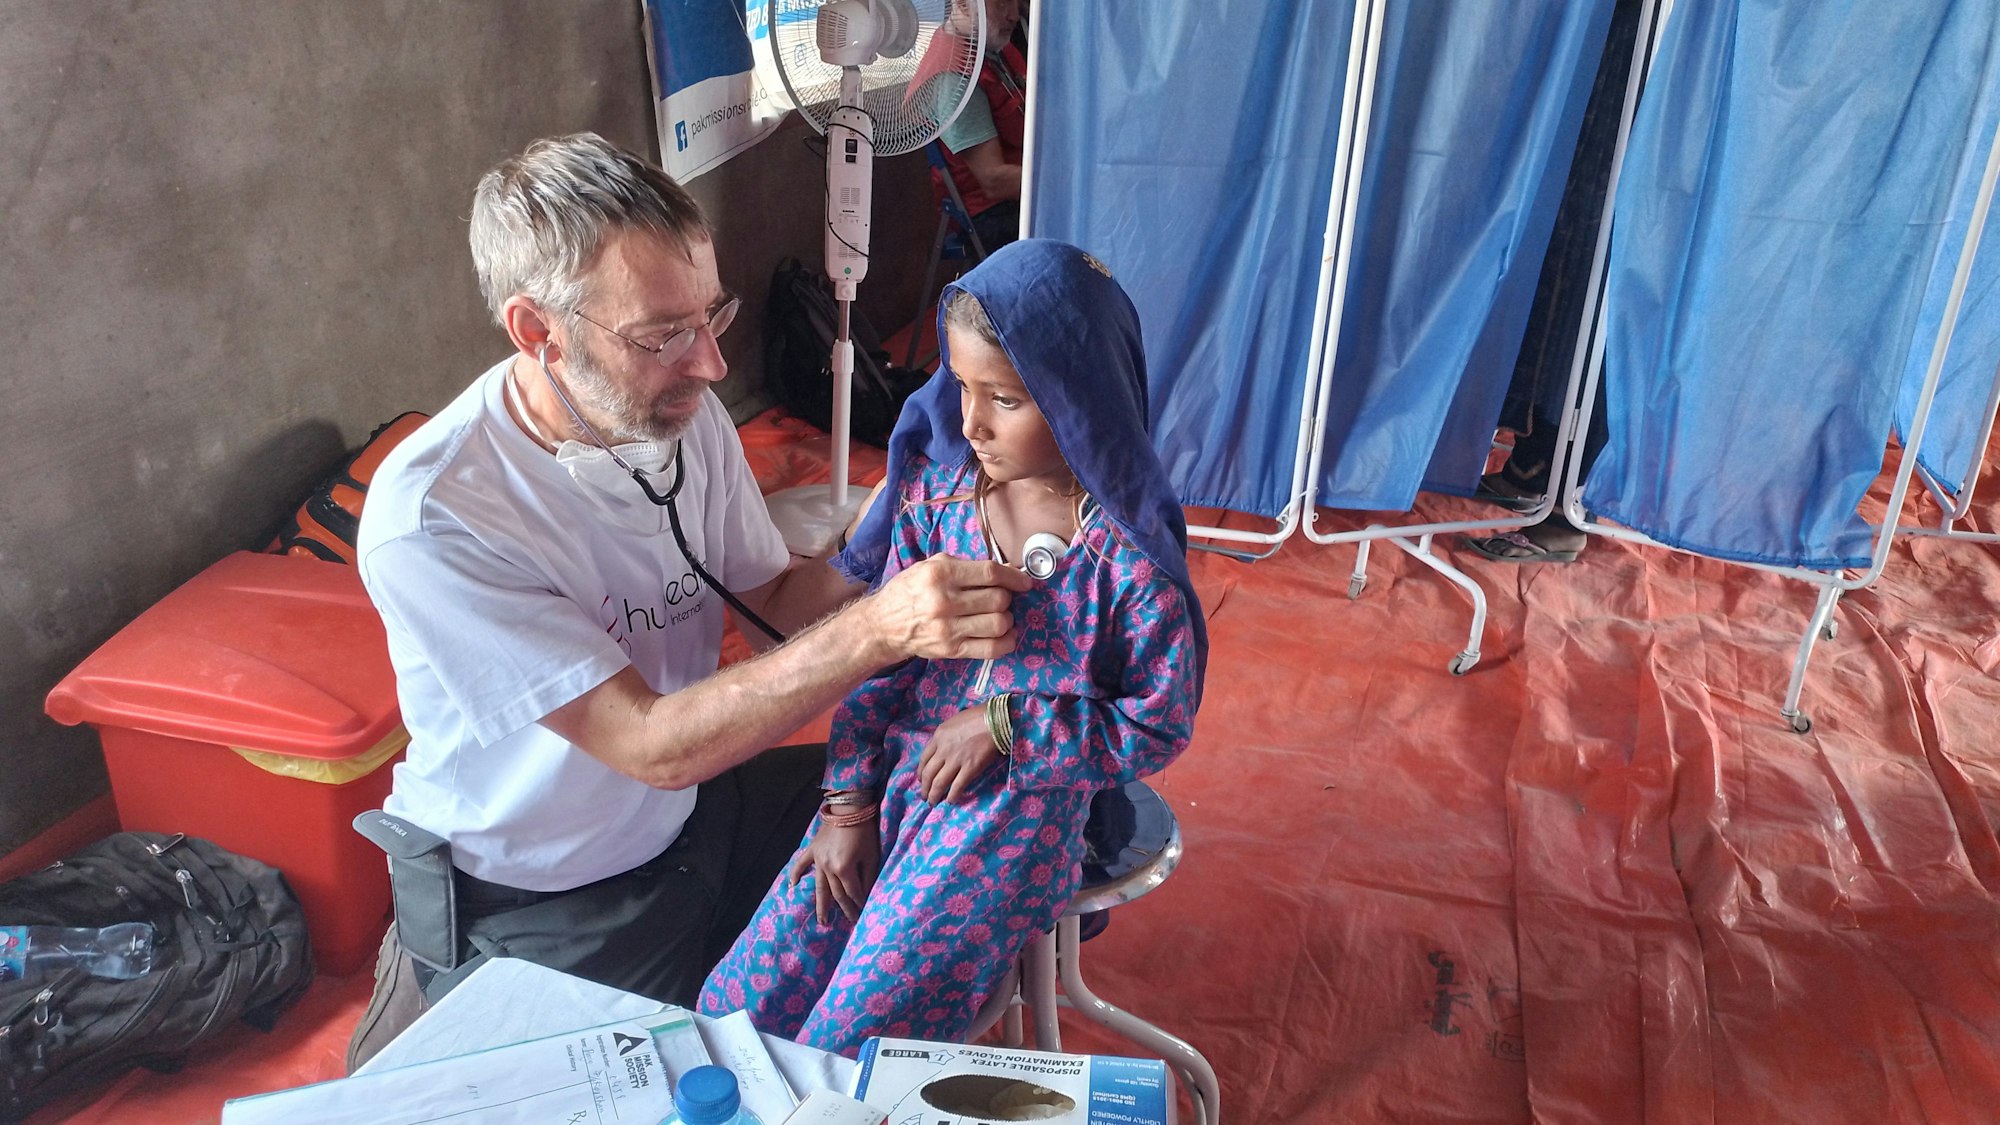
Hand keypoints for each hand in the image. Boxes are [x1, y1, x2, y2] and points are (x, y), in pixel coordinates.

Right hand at [789, 819, 880, 923]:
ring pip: (819, 886)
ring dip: (821, 904)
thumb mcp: (872, 855)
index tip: (863, 914)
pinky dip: (795, 875)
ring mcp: (817, 859)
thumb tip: (865, 894)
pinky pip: (801, 864)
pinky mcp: (812, 850)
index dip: (859, 904)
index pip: (853, 892)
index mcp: (844, 868)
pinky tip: (792, 887)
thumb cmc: (865, 830)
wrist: (849, 807)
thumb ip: (868, 877)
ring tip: (821, 920)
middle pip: (837, 894)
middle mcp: (828, 867)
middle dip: (844, 908)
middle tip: (849, 921)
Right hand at [867, 556, 1033, 661]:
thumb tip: (1008, 569)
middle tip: (1002, 597)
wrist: (883, 625)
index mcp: (940, 574)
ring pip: (999, 623)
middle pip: (998, 599)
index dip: (1014, 576)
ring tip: (999, 615)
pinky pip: (991, 649)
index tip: (1025, 582)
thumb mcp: (932, 566)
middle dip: (1007, 597)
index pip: (990, 573)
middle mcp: (944, 601)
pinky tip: (1005, 634)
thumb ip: (967, 566)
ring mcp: (948, 628)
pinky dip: (1007, 642)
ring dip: (1007, 619)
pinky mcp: (952, 650)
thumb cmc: (910, 590)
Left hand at [918, 706, 1002, 803]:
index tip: (921, 780)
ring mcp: (956, 760)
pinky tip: (950, 801)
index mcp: (938, 737)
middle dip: (925, 788)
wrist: (995, 720)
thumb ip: (945, 737)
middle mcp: (943, 750)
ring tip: (933, 803)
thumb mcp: (953, 723)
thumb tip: (942, 749)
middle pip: (928, 773)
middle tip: (925, 796)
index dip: (920, 772)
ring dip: (934, 795)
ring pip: (939, 782)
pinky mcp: (970, 768)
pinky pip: (957, 786)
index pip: (924, 759)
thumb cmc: (977, 717)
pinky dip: (952, 796)